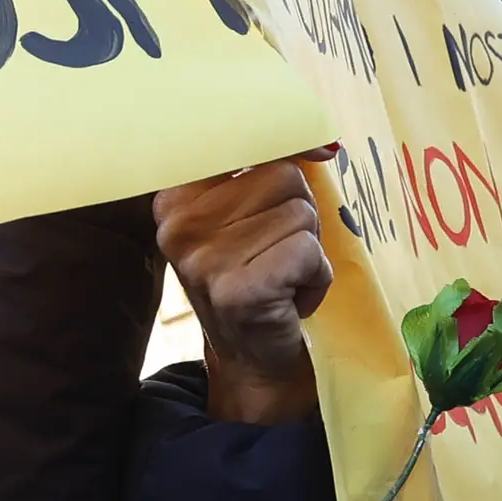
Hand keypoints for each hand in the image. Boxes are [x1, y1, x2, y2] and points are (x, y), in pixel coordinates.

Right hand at [153, 162, 330, 425]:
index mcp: (174, 197)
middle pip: (283, 176)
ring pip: (301, 214)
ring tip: (282, 277)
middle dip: (299, 214)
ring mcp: (204, 260)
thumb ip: (271, 168)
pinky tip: (290, 299)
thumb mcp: (247, 215)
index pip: (242, 139)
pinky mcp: (238, 290)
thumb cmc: (258, 276)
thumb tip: (326, 144)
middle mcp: (179, 225)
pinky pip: (308, 251)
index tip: (317, 154)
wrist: (254, 361)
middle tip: (277, 253)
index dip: (288, 148)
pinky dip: (316, 276)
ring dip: (308, 249)